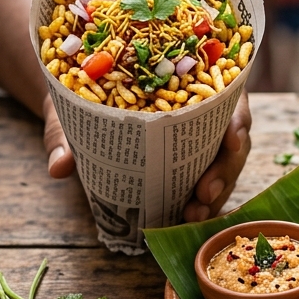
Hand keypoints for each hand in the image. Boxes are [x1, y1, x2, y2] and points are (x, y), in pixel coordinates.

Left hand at [42, 90, 251, 220]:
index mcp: (194, 80)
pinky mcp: (195, 161)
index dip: (238, 120)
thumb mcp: (73, 105)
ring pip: (227, 164)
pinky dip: (205, 201)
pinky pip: (212, 180)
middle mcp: (208, 109)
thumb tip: (60, 166)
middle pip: (234, 139)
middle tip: (204, 193)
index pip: (231, 98)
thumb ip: (66, 133)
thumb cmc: (86, 92)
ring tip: (194, 214)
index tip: (232, 140)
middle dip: (225, 169)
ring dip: (218, 192)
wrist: (81, 101)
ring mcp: (205, 138)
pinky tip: (190, 218)